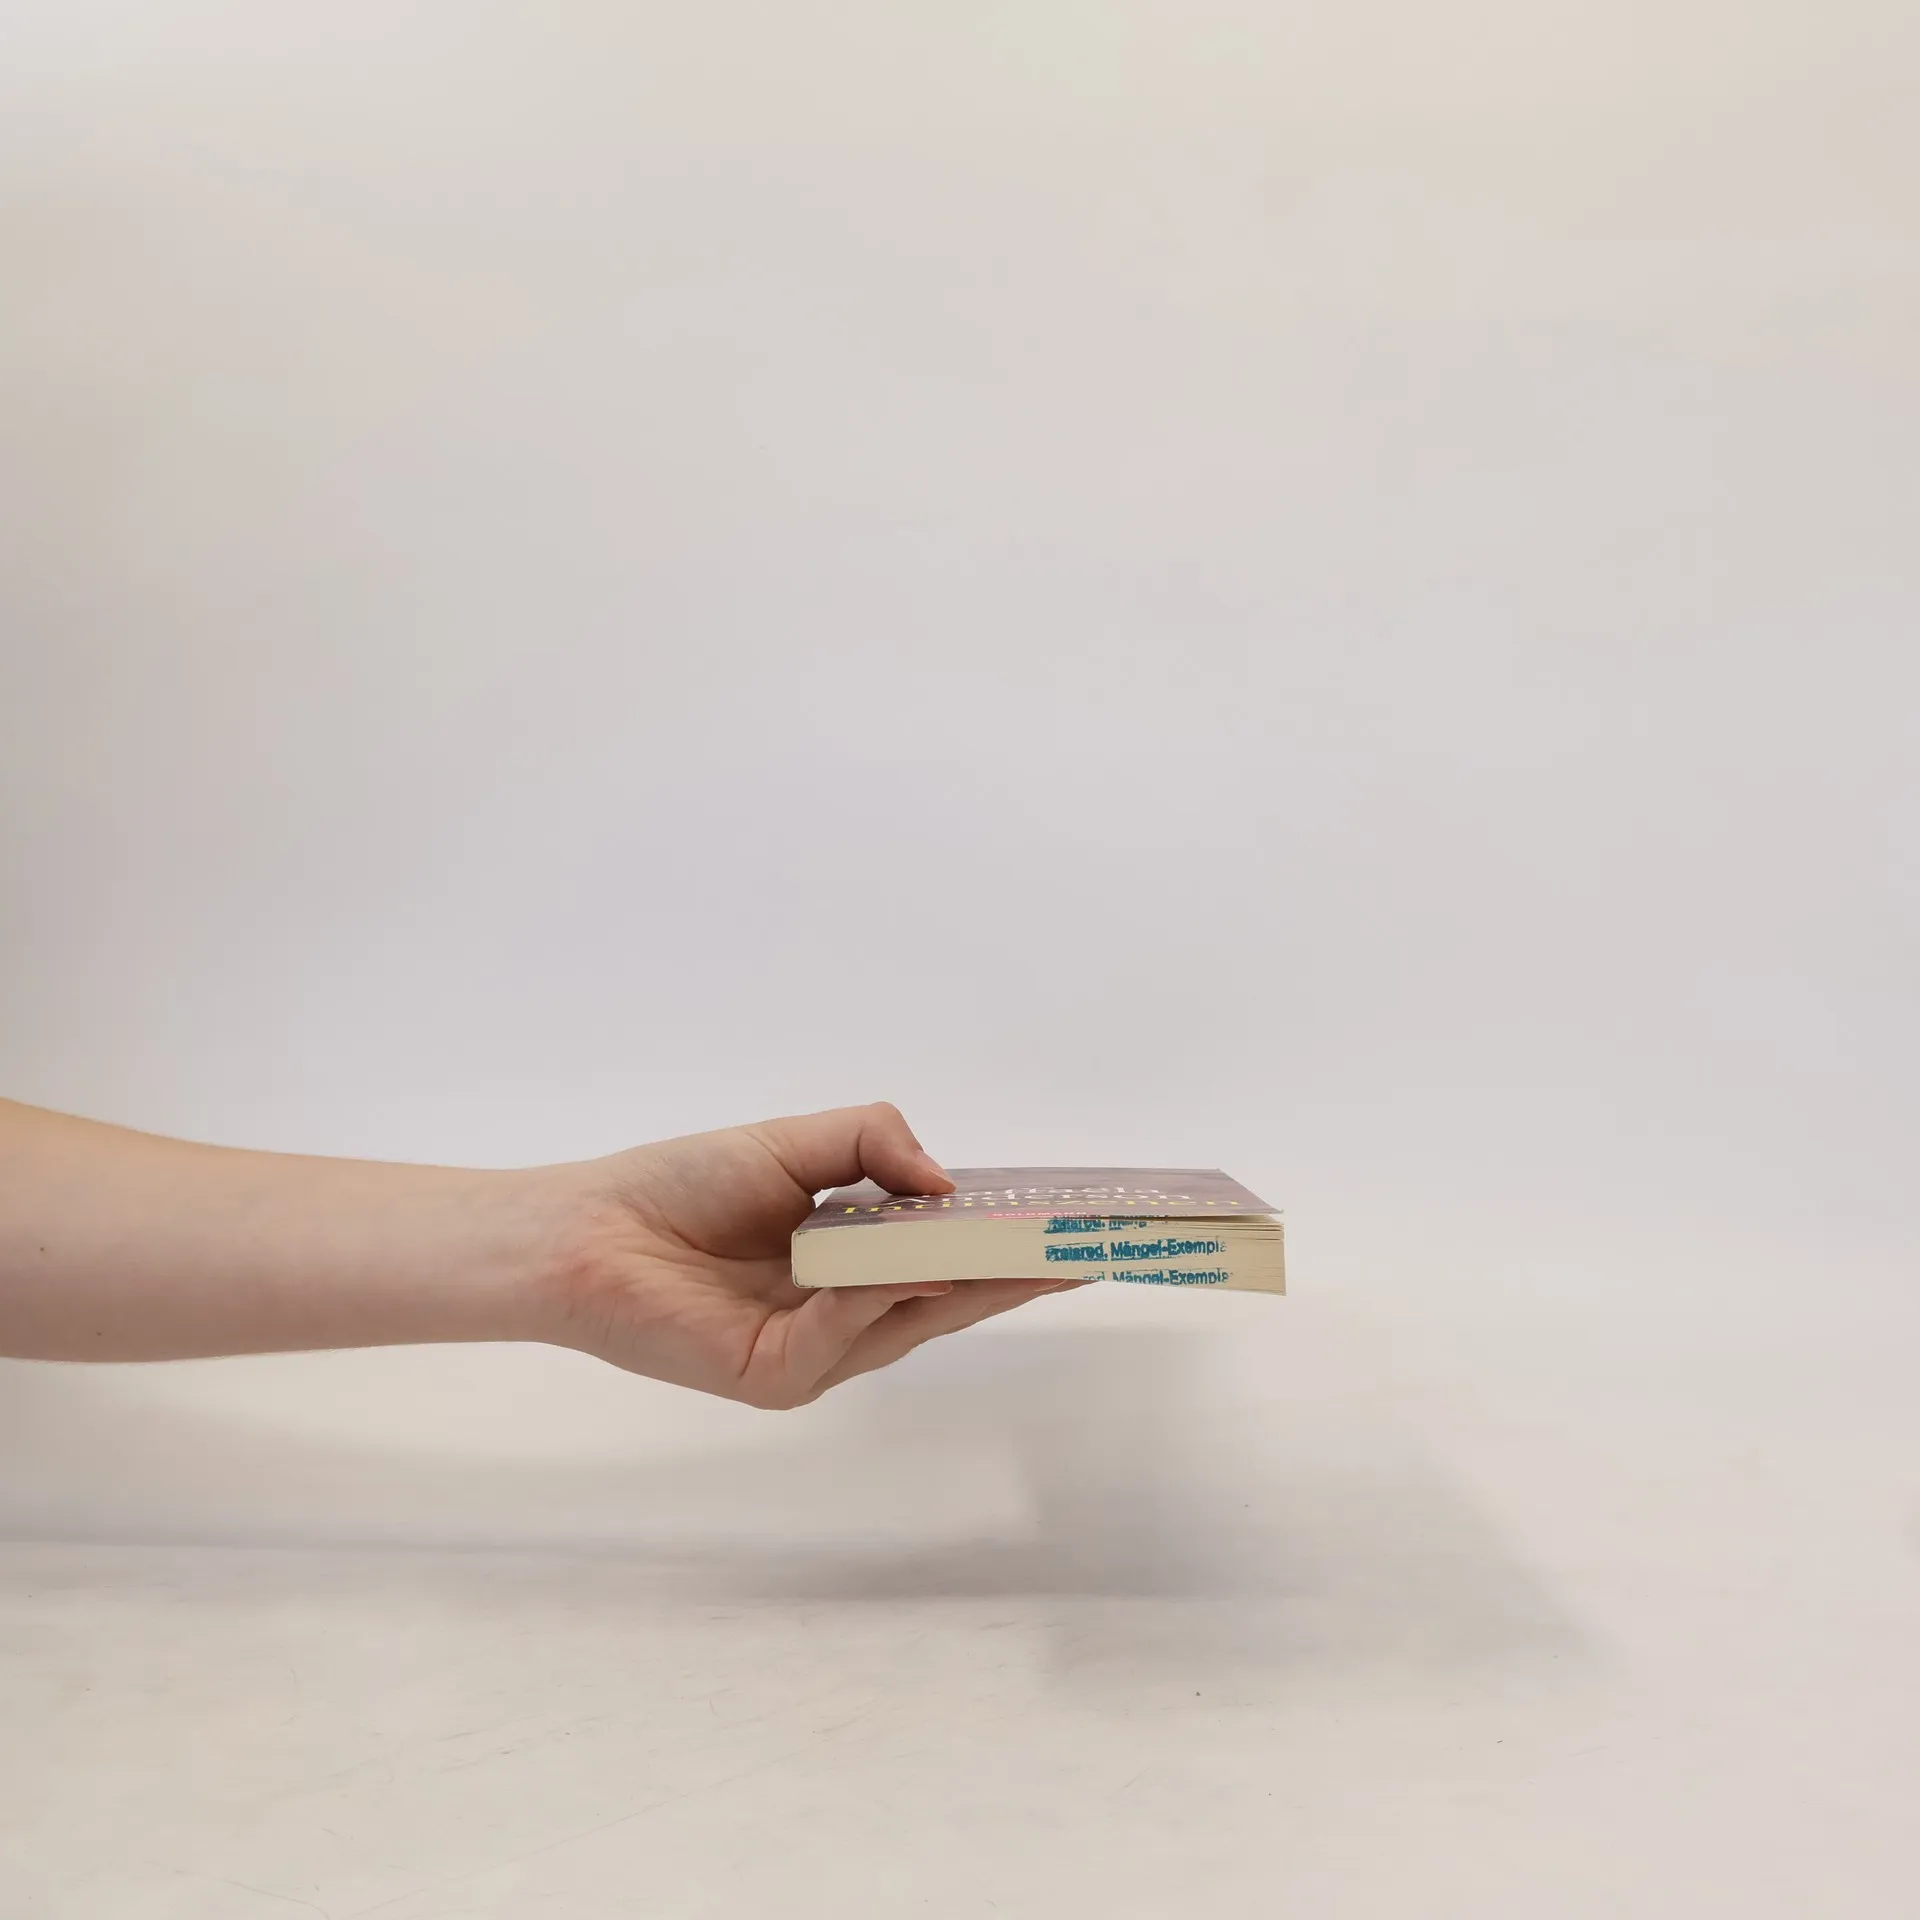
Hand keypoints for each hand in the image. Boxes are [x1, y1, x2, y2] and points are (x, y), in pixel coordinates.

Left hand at [536, 1102, 1077, 1407]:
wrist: (589, 1231)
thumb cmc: (682, 1185)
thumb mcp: (795, 1144)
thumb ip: (875, 1143)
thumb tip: (951, 1182)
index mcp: (855, 1264)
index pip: (951, 1255)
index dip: (1011, 1239)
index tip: (1075, 1221)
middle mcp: (847, 1315)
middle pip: (952, 1296)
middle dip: (1020, 1274)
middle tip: (1086, 1249)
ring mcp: (817, 1353)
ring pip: (908, 1317)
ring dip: (964, 1281)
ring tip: (1027, 1247)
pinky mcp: (778, 1375)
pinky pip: (842, 1337)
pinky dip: (869, 1298)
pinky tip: (895, 1267)